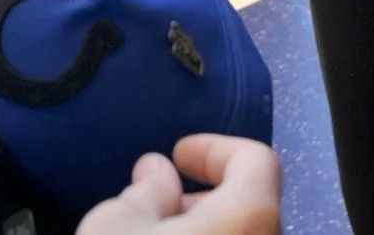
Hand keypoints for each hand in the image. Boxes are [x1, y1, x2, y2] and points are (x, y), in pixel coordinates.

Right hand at [75, 135, 280, 234]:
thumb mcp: (117, 223)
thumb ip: (146, 190)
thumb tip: (158, 174)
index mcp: (249, 217)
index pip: (257, 160)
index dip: (214, 147)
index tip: (176, 154)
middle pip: (252, 202)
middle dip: (205, 192)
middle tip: (160, 197)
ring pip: (240, 234)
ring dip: (204, 225)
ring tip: (153, 230)